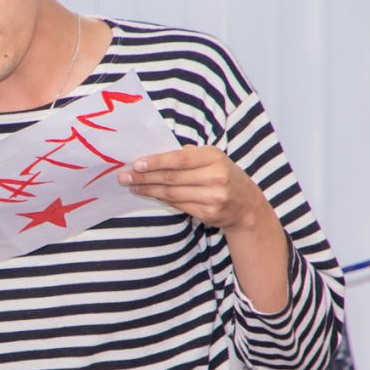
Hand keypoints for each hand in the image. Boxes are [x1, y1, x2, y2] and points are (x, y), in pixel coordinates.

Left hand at [118, 146, 273, 234]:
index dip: (156, 162)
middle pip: (172, 178)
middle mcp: (215, 177)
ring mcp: (213, 198)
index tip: (136, 163)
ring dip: (148, 190)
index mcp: (214, 157)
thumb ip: (186, 155)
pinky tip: (149, 194)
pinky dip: (161, 199)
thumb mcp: (211, 158)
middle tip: (124, 176)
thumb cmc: (221, 174)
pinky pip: (178, 205)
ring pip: (172, 194)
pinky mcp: (208, 214)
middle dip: (145, 177)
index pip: (180, 159)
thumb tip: (152, 155)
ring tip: (131, 186)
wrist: (246, 204)